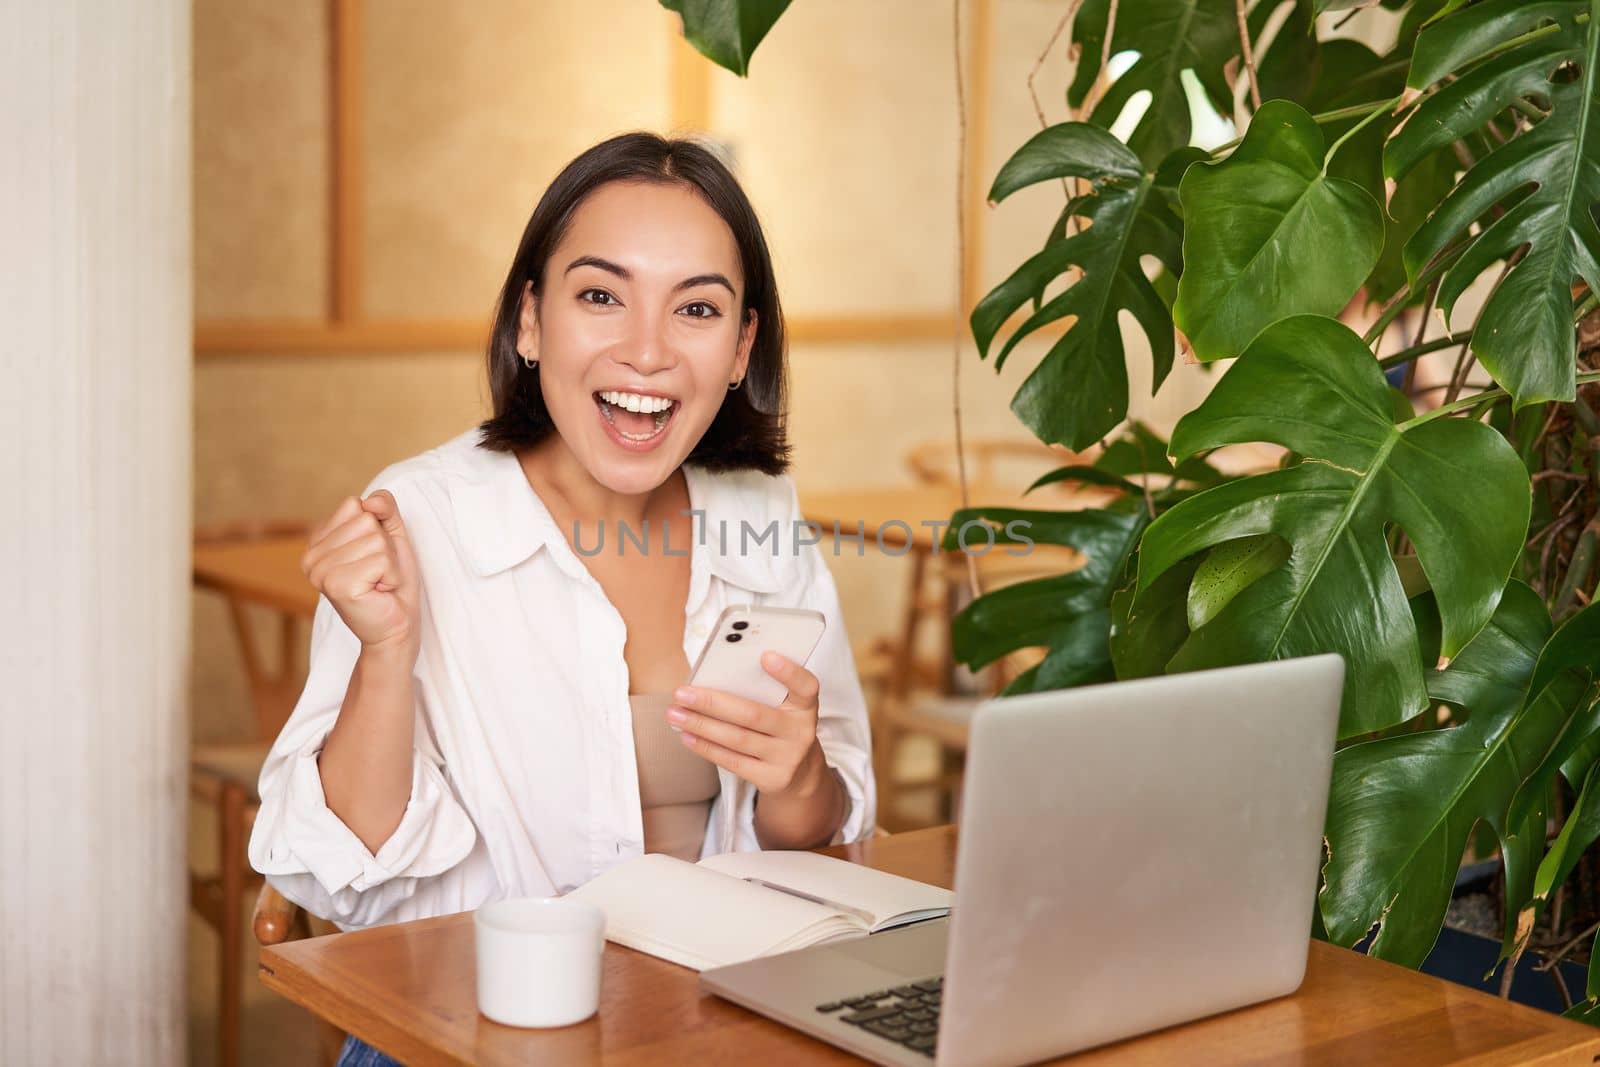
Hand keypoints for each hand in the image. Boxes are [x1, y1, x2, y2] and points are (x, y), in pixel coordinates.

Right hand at [301, 490, 420, 661]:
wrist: (397, 626)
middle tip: (379, 573)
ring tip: (379, 583)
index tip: (373, 556)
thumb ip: (383, 507)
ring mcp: (321, 572)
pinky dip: (391, 576)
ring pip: (375, 539)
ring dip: (389, 563)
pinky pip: (381, 560)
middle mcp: (311, 556)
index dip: (377, 528)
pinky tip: (380, 592)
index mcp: (317, 542)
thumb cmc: (392, 582)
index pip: (355, 505)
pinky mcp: (337, 586)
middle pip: (366, 520)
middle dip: (385, 547)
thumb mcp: (390, 535)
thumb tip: (370, 501)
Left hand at [667, 651, 827, 797]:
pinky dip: (706, 747)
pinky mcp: (771, 778)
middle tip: (682, 692)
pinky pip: (733, 761)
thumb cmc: (781, 729)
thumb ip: (762, 692)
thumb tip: (711, 677)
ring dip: (701, 725)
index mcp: (805, 706)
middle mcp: (800, 732)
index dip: (789, 672)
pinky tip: (687, 735)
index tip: (765, 656)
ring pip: (737, 739)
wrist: (799, 775)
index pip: (806, 686)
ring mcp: (787, 758)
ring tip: (675, 713)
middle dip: (712, 703)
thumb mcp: (784, 709)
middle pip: (753, 715)